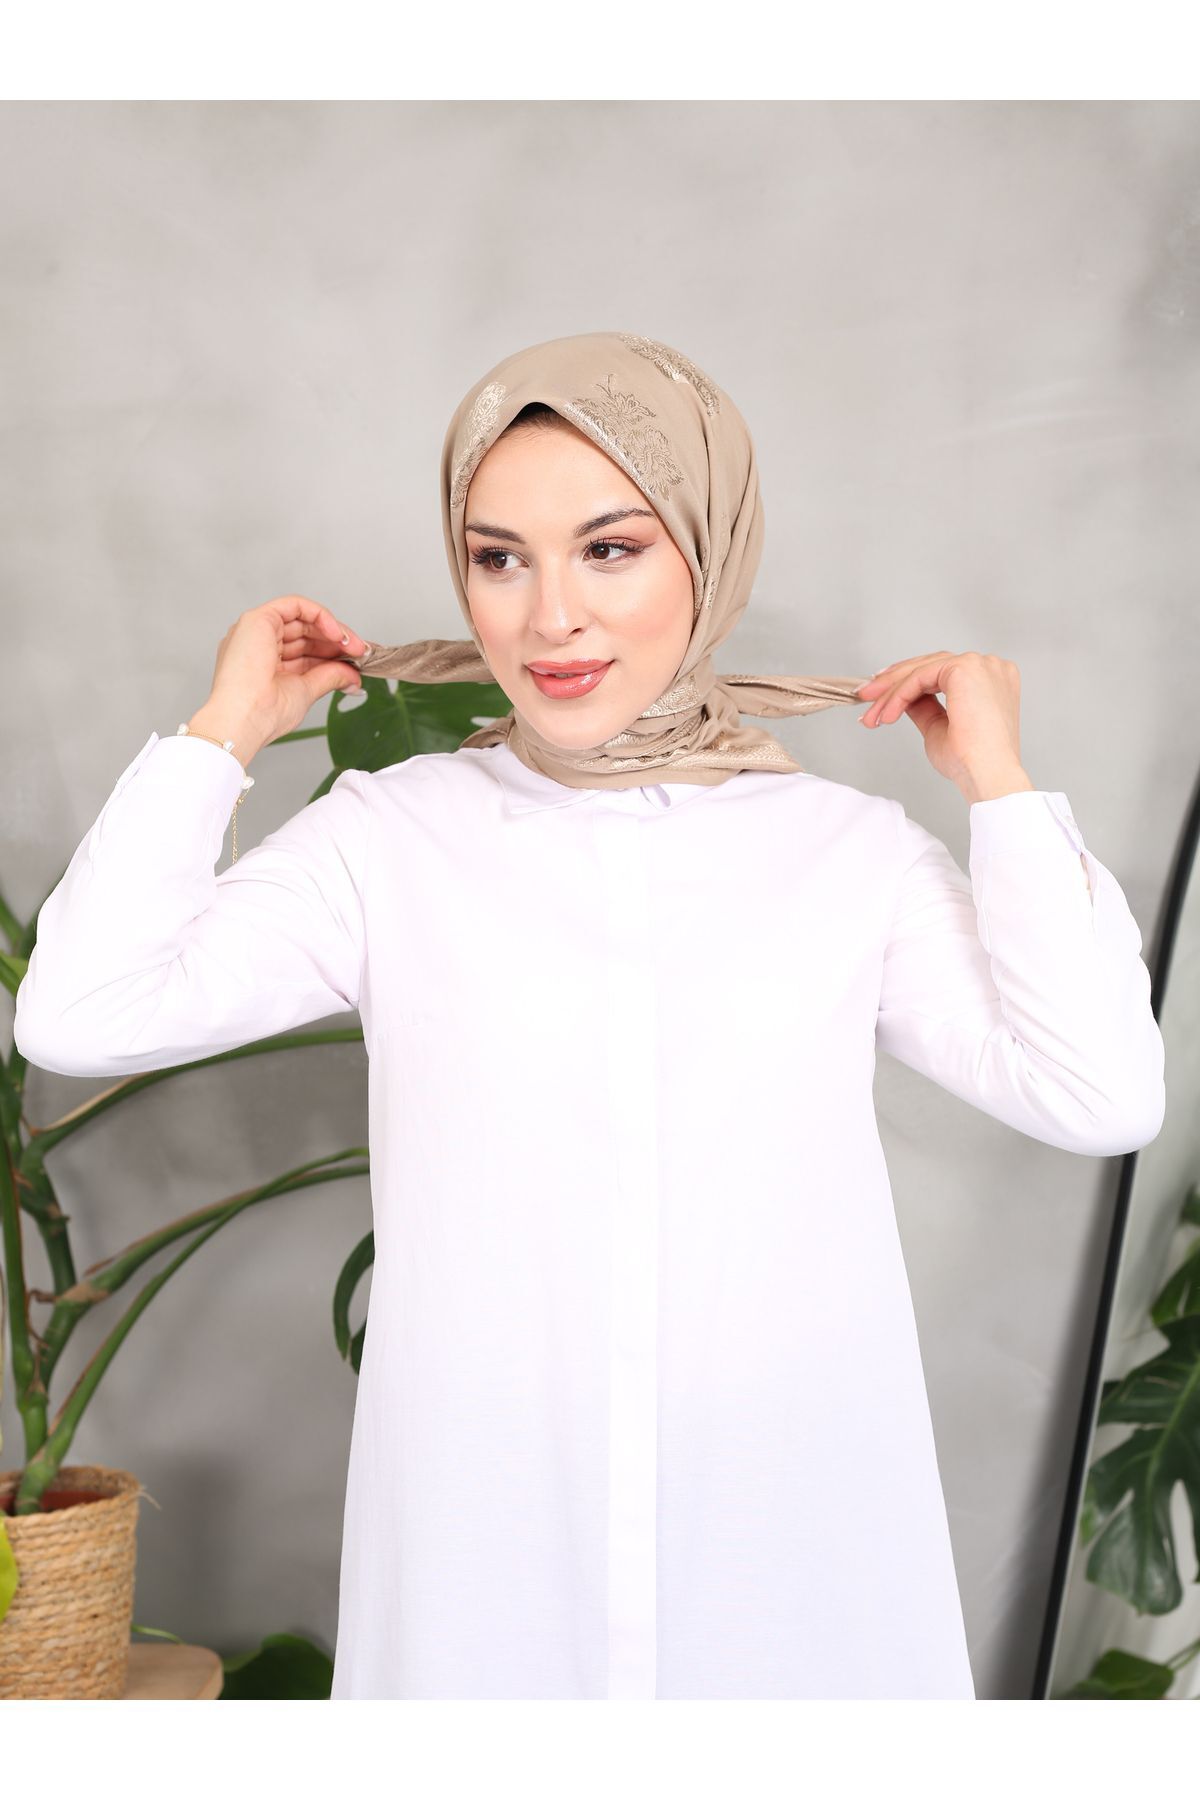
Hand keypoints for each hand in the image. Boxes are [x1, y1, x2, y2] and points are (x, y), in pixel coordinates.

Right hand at [194, 595, 367, 761]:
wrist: (244, 719)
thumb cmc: (263, 714)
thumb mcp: (306, 691)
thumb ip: (328, 677)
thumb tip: (352, 676)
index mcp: (264, 663)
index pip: (303, 649)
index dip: (330, 652)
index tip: (355, 662)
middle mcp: (257, 643)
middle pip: (304, 632)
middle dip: (335, 642)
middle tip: (361, 653)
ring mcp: (256, 630)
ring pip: (301, 618)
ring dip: (332, 630)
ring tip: (354, 647)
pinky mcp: (258, 619)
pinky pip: (295, 605)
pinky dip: (320, 616)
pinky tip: (338, 634)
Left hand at [856, 651, 1034, 803]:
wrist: (986, 775)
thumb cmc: (971, 761)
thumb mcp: (939, 728)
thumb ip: (924, 708)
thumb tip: (904, 699)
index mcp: (990, 681)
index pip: (941, 672)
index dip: (908, 682)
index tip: (881, 697)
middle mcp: (989, 667)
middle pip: (930, 666)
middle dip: (893, 683)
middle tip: (866, 698)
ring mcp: (979, 664)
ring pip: (922, 670)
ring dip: (892, 692)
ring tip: (872, 715)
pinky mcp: (965, 668)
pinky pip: (920, 676)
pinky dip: (900, 694)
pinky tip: (888, 714)